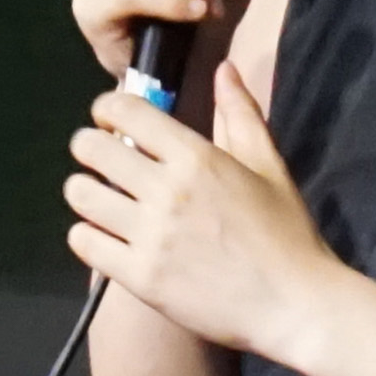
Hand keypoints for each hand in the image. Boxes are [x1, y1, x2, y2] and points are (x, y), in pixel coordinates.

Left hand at [67, 62, 332, 355]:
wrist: (293, 305)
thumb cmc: (285, 234)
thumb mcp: (269, 166)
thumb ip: (240, 114)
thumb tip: (224, 69)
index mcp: (197, 157)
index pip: (127, 111)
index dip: (106, 108)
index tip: (108, 119)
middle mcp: (168, 191)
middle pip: (92, 149)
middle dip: (88, 146)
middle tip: (99, 158)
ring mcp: (151, 236)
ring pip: (82, 196)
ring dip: (83, 191)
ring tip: (99, 198)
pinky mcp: (140, 278)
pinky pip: (85, 243)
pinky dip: (86, 235)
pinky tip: (104, 236)